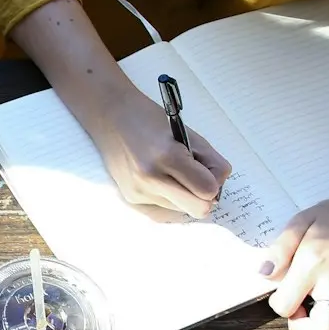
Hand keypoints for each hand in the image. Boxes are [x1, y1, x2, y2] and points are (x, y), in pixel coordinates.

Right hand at [82, 85, 233, 219]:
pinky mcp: (130, 199)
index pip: (208, 190)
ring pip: (182, 211)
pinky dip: (170, 199)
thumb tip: (217, 190)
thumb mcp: (189, 134)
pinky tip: (161, 182)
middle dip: (204, 196)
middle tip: (197, 178)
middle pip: (198, 209)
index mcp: (167, 157)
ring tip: (171, 172)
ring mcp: (138, 192)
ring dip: (184, 195)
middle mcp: (150, 179)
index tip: (208, 170)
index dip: (215, 181)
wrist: (111, 118)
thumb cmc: (152, 120)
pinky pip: (164, 211)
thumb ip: (211, 162)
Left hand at [263, 183, 328, 329]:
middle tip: (301, 309)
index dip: (278, 304)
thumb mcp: (301, 221)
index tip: (282, 291)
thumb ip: (280, 249)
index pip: (286, 305)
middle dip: (305, 328)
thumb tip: (265, 273)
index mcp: (312, 265)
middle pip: (323, 327)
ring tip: (320, 311)